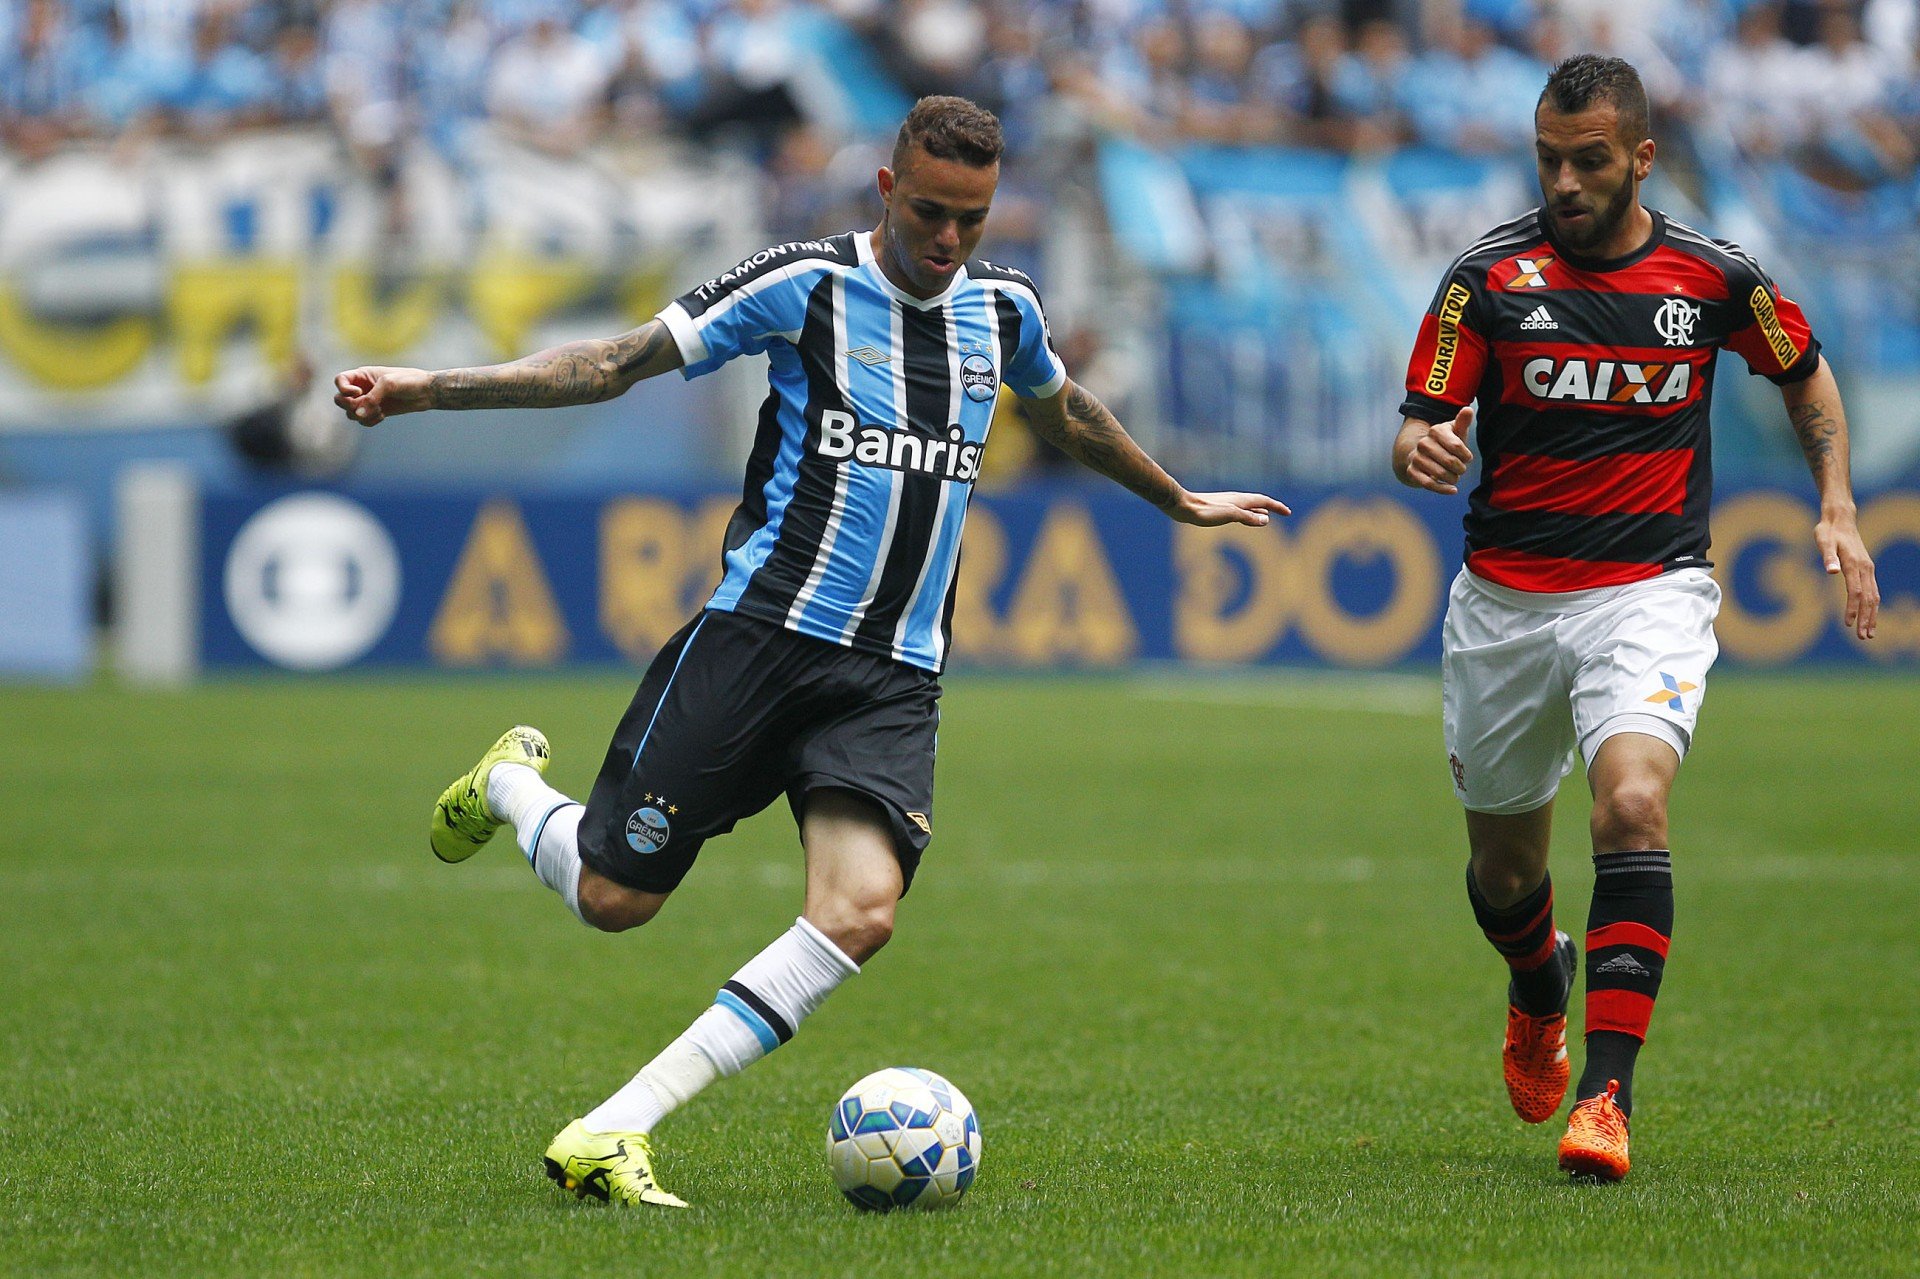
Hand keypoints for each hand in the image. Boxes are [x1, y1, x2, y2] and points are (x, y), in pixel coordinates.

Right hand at [333, 366, 432, 425]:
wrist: (426, 392)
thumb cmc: (408, 381)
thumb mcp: (389, 384)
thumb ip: (372, 398)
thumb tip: (358, 415)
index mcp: (362, 375)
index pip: (340, 380)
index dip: (343, 389)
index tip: (359, 392)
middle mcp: (362, 388)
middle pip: (340, 400)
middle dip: (349, 406)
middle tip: (364, 407)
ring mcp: (369, 401)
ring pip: (351, 413)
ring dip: (362, 415)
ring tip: (379, 411)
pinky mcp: (377, 411)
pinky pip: (363, 421)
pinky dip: (369, 421)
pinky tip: (383, 416)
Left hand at [1167, 489, 1290, 527]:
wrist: (1182, 506)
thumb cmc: (1205, 512)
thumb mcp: (1229, 515)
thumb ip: (1247, 517)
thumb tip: (1266, 520)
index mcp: (1240, 500)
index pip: (1264, 502)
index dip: (1277, 507)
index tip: (1288, 512)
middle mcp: (1235, 499)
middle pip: (1258, 502)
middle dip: (1270, 507)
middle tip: (1281, 513)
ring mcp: (1226, 502)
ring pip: (1248, 505)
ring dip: (1259, 510)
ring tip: (1265, 517)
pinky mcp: (1217, 507)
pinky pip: (1238, 510)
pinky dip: (1246, 514)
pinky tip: (1240, 518)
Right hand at [1399, 406, 1473, 493]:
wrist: (1423, 455)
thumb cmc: (1446, 443)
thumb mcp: (1455, 433)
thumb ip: (1462, 423)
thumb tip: (1468, 410)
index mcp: (1435, 430)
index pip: (1456, 446)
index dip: (1466, 455)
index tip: (1468, 458)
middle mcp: (1423, 443)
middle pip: (1449, 461)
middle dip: (1460, 468)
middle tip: (1461, 469)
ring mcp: (1416, 458)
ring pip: (1440, 473)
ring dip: (1453, 478)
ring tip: (1456, 477)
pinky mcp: (1412, 472)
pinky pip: (1427, 484)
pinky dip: (1442, 489)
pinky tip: (1453, 490)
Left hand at [1815, 507, 1878, 639]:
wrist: (1841, 519)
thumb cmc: (1828, 531)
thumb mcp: (1823, 541)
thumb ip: (1827, 556)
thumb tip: (1831, 571)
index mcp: (1854, 564)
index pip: (1855, 592)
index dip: (1852, 609)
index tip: (1848, 624)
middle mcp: (1865, 568)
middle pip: (1869, 598)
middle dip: (1866, 619)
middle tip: (1863, 638)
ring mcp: (1868, 569)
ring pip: (1874, 597)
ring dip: (1872, 616)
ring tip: (1868, 634)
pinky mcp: (1867, 569)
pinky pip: (1873, 591)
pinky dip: (1873, 606)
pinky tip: (1870, 617)